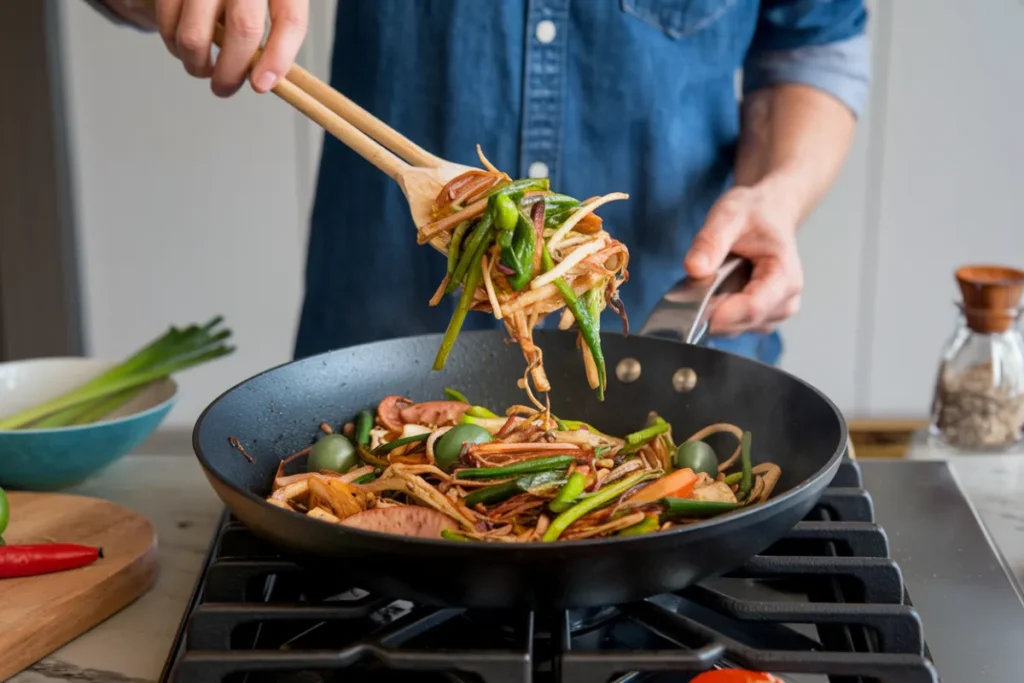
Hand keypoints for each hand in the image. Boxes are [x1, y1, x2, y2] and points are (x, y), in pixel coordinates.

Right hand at [149, 0, 308, 97]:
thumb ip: (275, 30)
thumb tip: (265, 78)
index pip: (289, 19)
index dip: (279, 58)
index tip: (263, 85)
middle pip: (244, 28)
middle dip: (232, 72)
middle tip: (224, 88)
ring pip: (196, 34)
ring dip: (197, 64)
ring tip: (202, 69)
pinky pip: (167, 21)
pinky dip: (174, 44)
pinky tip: (183, 47)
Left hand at [683, 182, 803, 335]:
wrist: (768, 212)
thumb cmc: (754, 213)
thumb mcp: (728, 215)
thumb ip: (710, 242)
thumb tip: (694, 269)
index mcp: (784, 275)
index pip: (753, 308)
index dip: (721, 314)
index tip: (694, 309)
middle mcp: (787, 300)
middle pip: (743, 322)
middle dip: (714, 309)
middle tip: (697, 282)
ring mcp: (776, 312)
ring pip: (736, 328)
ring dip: (716, 311)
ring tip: (714, 279)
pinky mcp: (763, 318)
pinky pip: (734, 326)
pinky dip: (719, 313)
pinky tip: (718, 289)